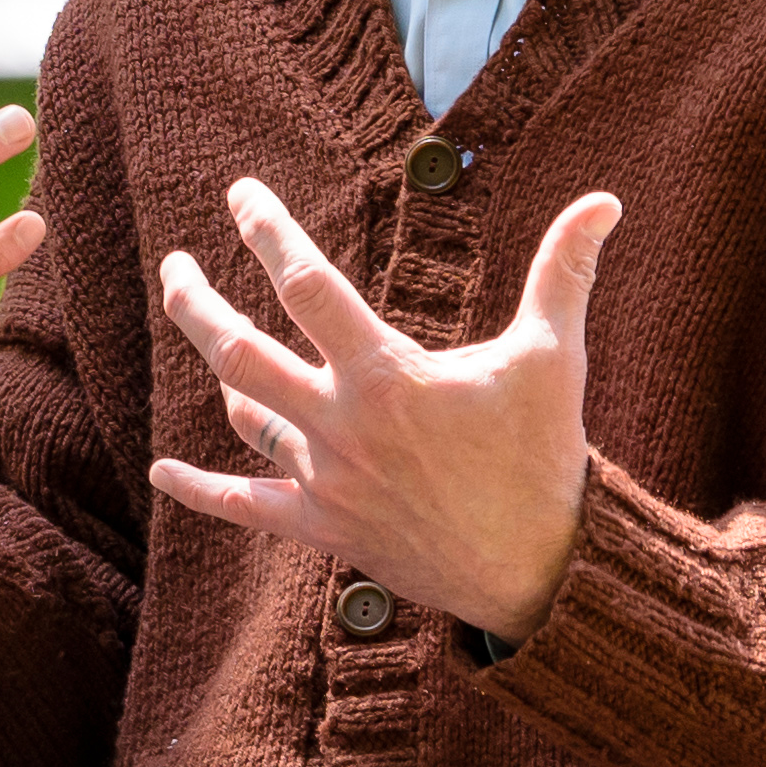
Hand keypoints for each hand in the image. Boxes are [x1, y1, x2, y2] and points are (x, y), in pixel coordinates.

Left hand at [147, 172, 614, 645]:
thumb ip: (564, 273)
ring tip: (201, 327)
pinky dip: (198, 489)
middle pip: (239, 352)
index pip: (307, 286)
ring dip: (216, 370)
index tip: (239, 194)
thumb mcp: (553, 357)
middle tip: (172, 264)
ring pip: (246, 417)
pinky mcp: (325, 530)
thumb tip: (606, 200)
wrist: (540, 572)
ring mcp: (328, 482)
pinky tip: (159, 472)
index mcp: (386, 376)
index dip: (268, 231)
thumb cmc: (546, 457)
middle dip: (195, 302)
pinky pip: (245, 508)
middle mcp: (343, 426)